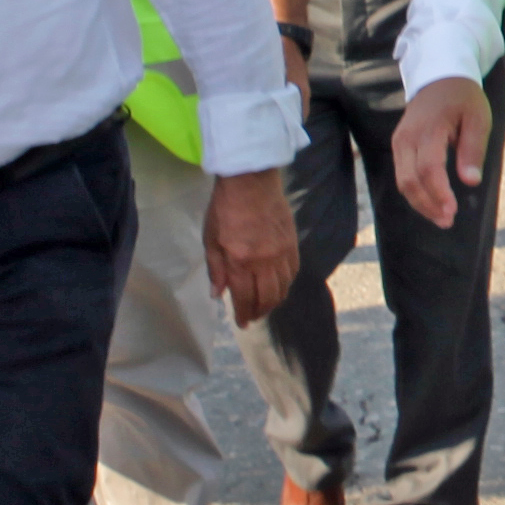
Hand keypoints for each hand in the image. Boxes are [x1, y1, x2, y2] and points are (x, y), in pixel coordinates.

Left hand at [205, 167, 299, 322]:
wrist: (250, 182)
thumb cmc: (224, 209)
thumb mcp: (210, 239)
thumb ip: (216, 269)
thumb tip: (218, 295)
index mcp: (240, 261)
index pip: (244, 298)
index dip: (244, 314)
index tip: (241, 323)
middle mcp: (264, 262)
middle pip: (267, 298)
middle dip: (259, 311)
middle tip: (253, 316)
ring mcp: (281, 253)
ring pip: (283, 288)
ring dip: (274, 301)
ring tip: (266, 304)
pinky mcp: (292, 243)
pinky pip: (293, 272)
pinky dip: (286, 283)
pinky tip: (279, 285)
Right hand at [392, 79, 494, 229]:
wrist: (439, 75)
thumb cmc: (463, 97)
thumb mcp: (478, 118)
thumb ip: (473, 149)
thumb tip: (471, 181)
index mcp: (428, 129)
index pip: (428, 168)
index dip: (438, 193)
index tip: (452, 211)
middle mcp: (407, 137)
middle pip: (409, 180)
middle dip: (428, 205)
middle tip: (448, 221)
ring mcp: (399, 141)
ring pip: (402, 181)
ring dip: (420, 203)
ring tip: (442, 218)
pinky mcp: (398, 145)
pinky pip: (402, 174)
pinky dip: (415, 193)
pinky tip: (432, 203)